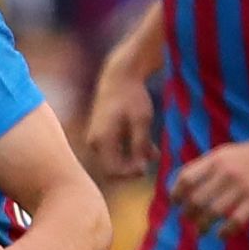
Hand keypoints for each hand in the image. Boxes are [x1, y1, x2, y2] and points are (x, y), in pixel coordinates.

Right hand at [86, 62, 154, 178]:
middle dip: (133, 167)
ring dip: (133, 159)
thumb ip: (140, 146)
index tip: (148, 167)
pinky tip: (149, 146)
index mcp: (102, 140)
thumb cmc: (132, 96)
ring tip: (154, 152)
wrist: (120, 76)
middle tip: (153, 159)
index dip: (131, 173)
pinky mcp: (101, 135)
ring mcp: (95, 139)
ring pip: (115, 159)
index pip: (113, 170)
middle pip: (113, 167)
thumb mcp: (141, 121)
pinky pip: (114, 151)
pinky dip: (130, 151)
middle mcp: (94, 142)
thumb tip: (141, 170)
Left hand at [169, 135, 248, 235]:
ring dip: (202, 225)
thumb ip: (204, 167)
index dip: (176, 194)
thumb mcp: (224, 153)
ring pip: (213, 212)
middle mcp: (226, 172)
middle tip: (188, 220)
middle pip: (197, 199)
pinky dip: (225, 231)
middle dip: (188, 214)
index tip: (175, 204)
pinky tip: (221, 235)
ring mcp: (242, 186)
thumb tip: (180, 185)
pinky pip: (235, 220)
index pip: (186, 178)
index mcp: (215, 160)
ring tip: (199, 231)